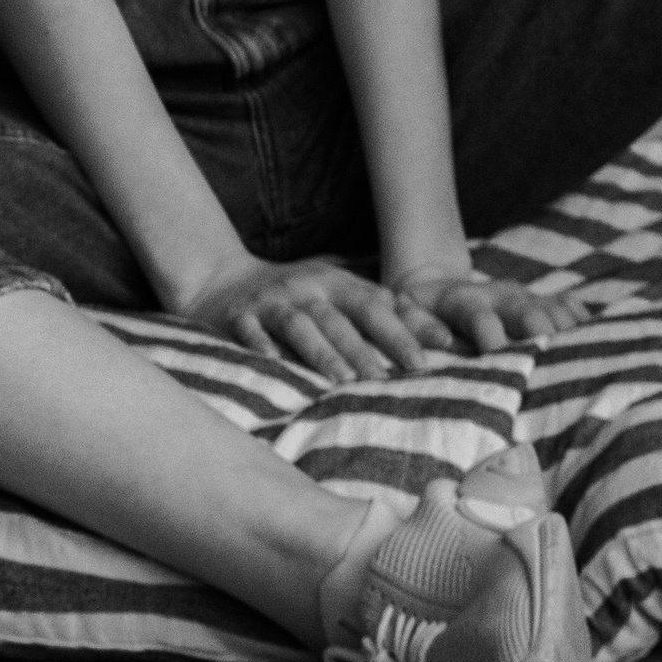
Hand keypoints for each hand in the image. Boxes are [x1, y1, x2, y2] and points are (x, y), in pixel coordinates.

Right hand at [179, 250, 439, 381]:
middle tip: (397, 375)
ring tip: (344, 381)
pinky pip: (251, 331)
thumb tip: (439, 335)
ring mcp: (272, 301)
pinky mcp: (239, 317)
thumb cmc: (294, 295)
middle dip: (372, 345)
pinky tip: (273, 363)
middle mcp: (308, 288)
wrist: (222, 280)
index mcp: (336, 283)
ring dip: (323, 352)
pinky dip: (262, 347)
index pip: (378, 305)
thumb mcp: (334, 292)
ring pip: (302, 325)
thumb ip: (377, 310)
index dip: (408, 326)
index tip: (439, 350)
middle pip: (345, 317)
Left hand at [389, 259, 589, 354]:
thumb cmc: (417, 311)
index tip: (501, 360)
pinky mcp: (540, 300)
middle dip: (541, 333)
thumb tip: (431, 351)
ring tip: (588, 358)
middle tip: (556, 362)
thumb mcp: (405, 314)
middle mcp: (500, 294)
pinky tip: (603, 340)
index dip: (491, 337)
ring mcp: (525, 296)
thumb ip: (416, 329)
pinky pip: (569, 306)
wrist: (438, 283)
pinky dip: (585, 323)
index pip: (480, 316)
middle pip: (526, 310)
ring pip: (552, 309)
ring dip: (568, 332)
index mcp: (465, 299)